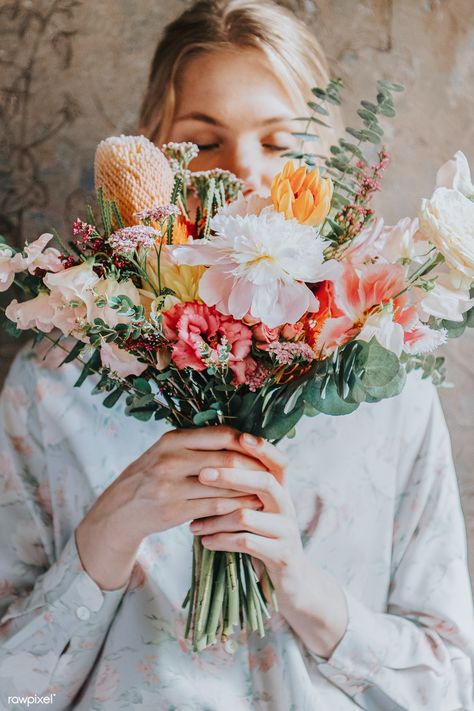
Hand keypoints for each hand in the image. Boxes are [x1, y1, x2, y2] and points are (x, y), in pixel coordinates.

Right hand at [76, 427, 266, 589]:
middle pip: (226, 461)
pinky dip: (235, 507)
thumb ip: (198, 443)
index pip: (221, 435)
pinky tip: (247, 506)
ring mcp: (170, 486)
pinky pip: (215, 508)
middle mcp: (170, 460)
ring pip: (224, 487)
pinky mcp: (174, 511)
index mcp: (173, 439)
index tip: (263, 450)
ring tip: (265, 491)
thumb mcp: (168, 450)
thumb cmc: (153, 475)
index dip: (247, 443)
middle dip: (253, 469)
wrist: (121, 509)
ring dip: (248, 490)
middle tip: (272, 474)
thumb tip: (242, 437)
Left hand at [191, 432, 303, 592]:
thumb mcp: (258, 508)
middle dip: (231, 476)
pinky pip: (245, 543)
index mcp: (282, 489)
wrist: (289, 580)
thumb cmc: (262, 536)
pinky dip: (220, 540)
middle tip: (202, 474)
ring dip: (215, 519)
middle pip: (263, 481)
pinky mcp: (280, 555)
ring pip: (247, 516)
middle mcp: (287, 506)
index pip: (278, 461)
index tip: (240, 437)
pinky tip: (205, 541)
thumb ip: (244, 486)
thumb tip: (209, 459)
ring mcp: (286, 530)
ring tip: (193, 524)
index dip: (263, 448)